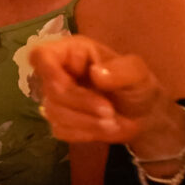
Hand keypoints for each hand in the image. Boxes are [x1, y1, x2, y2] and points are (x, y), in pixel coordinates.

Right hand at [26, 34, 184, 159]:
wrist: (143, 115)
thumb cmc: (137, 85)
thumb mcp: (137, 73)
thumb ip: (121, 70)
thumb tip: (95, 73)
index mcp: (73, 52)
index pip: (41, 55)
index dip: (48, 71)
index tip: (68, 86)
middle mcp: (59, 72)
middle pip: (50, 90)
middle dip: (81, 104)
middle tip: (110, 112)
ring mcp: (57, 99)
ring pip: (55, 113)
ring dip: (86, 121)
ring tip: (114, 122)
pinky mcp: (61, 121)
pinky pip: (61, 131)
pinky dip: (86, 133)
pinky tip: (104, 129)